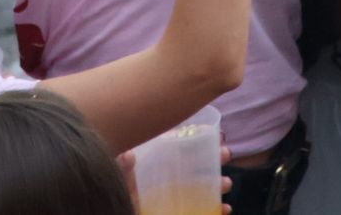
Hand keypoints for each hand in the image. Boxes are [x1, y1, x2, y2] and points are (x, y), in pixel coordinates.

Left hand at [120, 141, 234, 213]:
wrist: (114, 210)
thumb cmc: (119, 194)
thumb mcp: (118, 178)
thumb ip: (122, 168)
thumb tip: (129, 154)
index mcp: (157, 166)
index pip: (181, 149)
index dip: (199, 140)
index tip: (215, 134)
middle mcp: (170, 181)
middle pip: (197, 167)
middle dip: (215, 160)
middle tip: (226, 154)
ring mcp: (177, 200)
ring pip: (204, 189)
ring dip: (219, 185)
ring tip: (226, 183)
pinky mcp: (181, 211)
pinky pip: (203, 212)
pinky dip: (217, 211)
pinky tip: (224, 209)